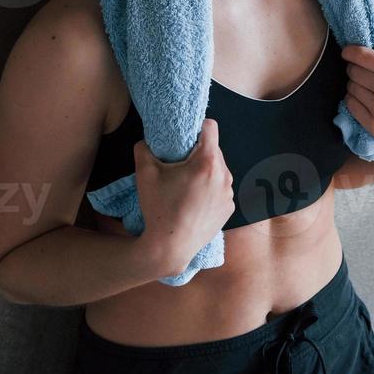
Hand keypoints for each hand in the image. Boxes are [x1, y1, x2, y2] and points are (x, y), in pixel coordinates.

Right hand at [134, 118, 235, 275]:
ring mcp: (229, 193)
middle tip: (180, 163)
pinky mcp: (229, 208)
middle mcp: (224, 175)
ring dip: (205, 171)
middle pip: (214, 149)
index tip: (186, 135)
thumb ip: (144, 148)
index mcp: (207, 162)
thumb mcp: (144, 174)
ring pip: (218, 170)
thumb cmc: (158, 209)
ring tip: (186, 184)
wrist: (170, 247)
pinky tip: (194, 201)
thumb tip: (147, 141)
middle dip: (198, 152)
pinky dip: (210, 189)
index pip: (210, 127)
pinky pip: (221, 189)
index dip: (197, 126)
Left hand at [341, 44, 373, 161]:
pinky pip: (350, 103)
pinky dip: (353, 100)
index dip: (350, 52)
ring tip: (366, 89)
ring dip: (354, 86)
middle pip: (353, 71)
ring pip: (350, 87)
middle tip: (360, 73)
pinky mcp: (373, 123)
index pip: (364, 55)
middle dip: (353, 70)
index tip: (346, 52)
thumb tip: (372, 35)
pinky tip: (364, 101)